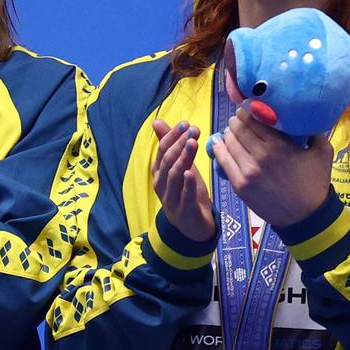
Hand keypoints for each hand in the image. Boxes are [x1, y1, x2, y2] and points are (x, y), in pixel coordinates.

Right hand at [151, 119, 216, 241]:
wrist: (191, 227)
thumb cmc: (185, 192)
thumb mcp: (179, 166)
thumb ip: (169, 146)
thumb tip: (156, 122)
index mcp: (159, 172)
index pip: (162, 150)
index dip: (172, 136)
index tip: (185, 123)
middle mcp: (161, 184)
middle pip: (168, 161)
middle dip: (180, 143)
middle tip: (193, 130)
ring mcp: (171, 198)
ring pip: (175, 175)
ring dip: (183, 158)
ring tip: (193, 143)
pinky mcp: (184, 211)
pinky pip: (184, 195)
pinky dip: (187, 184)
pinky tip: (191, 172)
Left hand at [209, 108, 332, 226]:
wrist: (305, 217)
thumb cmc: (315, 183)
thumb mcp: (323, 152)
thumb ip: (314, 131)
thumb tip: (305, 116)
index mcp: (279, 145)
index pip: (254, 118)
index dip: (248, 110)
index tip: (249, 107)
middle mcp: (260, 156)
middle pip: (239, 128)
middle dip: (237, 120)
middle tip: (239, 118)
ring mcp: (247, 171)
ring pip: (229, 142)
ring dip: (229, 133)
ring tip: (232, 130)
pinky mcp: (239, 184)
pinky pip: (223, 160)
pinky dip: (220, 148)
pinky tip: (221, 143)